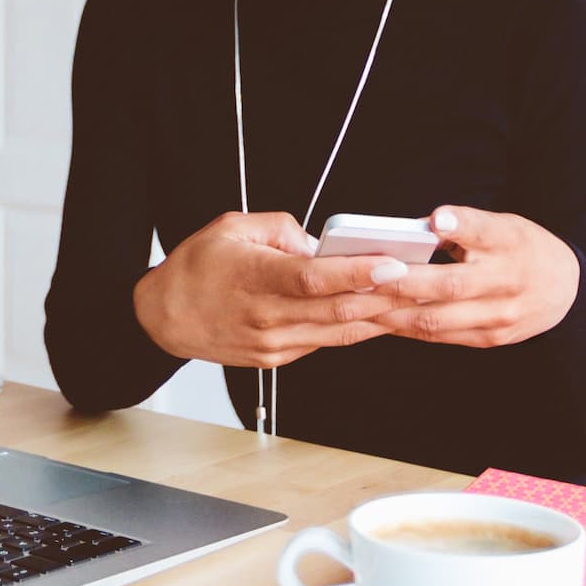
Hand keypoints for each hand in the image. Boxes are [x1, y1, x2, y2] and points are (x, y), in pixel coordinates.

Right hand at [133, 211, 410, 369]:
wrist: (162, 318)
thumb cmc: (196, 267)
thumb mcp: (232, 227)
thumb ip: (282, 229)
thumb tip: (322, 245)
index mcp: (254, 279)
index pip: (314, 279)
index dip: (356, 274)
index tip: (392, 266)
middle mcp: (266, 317)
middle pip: (336, 309)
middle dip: (385, 297)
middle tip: (424, 283)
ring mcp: (273, 344)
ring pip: (339, 331)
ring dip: (380, 317)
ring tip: (415, 301)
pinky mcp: (276, 358)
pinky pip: (326, 342)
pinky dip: (355, 328)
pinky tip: (379, 315)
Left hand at [376, 207, 580, 348]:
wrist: (566, 291)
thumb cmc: (521, 249)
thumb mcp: (503, 225)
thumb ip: (466, 225)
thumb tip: (422, 226)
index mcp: (510, 242)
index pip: (485, 231)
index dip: (460, 225)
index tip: (436, 220)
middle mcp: (507, 280)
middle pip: (449, 284)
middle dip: (401, 283)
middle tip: (363, 275)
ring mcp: (499, 315)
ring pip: (437, 318)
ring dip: (393, 313)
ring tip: (359, 304)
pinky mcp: (490, 338)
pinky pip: (440, 336)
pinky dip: (406, 328)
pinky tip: (381, 320)